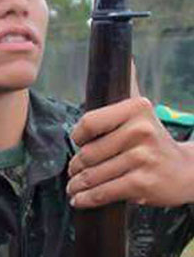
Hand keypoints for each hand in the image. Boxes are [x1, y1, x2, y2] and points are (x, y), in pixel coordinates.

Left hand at [67, 68, 193, 207]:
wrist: (185, 170)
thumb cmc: (154, 140)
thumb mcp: (143, 111)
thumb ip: (130, 85)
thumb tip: (125, 55)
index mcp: (136, 109)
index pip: (89, 123)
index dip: (78, 137)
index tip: (78, 143)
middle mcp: (140, 131)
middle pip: (88, 153)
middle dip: (76, 167)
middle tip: (73, 173)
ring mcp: (141, 158)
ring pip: (93, 175)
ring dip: (77, 186)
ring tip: (73, 188)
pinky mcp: (141, 183)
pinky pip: (103, 192)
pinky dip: (86, 199)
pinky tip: (79, 200)